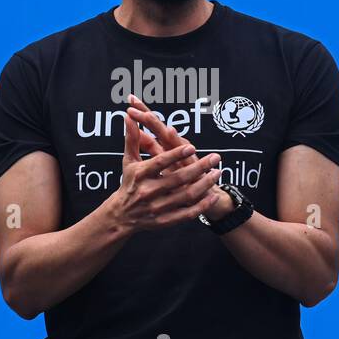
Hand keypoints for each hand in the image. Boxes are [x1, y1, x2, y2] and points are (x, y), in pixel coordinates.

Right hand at [111, 95, 221, 232]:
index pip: (159, 162)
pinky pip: (187, 214)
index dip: (175, 154)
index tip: (191, 147)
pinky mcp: (164, 221)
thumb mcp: (129, 161)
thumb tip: (129, 117)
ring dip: (205, 184)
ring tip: (217, 172)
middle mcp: (148, 192)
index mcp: (140, 174)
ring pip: (186, 196)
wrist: (121, 216)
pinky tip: (212, 195)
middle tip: (216, 157)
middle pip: (177, 179)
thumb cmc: (129, 183)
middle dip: (199, 168)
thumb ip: (132, 139)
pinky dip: (201, 206)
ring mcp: (157, 208)